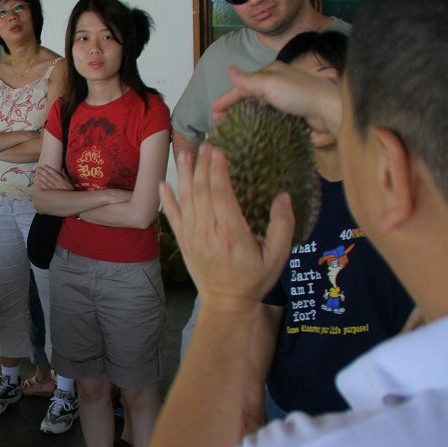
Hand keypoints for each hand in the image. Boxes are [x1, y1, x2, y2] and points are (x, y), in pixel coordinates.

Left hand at [34, 164, 75, 191]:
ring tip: (37, 173)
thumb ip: (65, 176)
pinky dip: (42, 184)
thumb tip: (62, 169)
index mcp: (63, 181)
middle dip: (43, 171)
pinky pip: (46, 188)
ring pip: (47, 181)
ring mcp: (55, 189)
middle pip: (49, 176)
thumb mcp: (70, 183)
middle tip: (38, 168)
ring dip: (41, 176)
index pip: (54, 173)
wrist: (71, 200)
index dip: (49, 169)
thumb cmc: (71, 191)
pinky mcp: (53, 194)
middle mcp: (58, 184)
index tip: (44, 165)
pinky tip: (38, 180)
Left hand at [159, 144, 293, 312]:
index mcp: (231, 233)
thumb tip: (283, 196)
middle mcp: (208, 232)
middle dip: (201, 165)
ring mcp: (192, 236)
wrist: (226, 302)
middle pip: (201, 191)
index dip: (218, 170)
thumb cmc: (254, 278)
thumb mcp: (278, 256)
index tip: (218, 150)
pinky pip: (172, 216)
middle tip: (204, 143)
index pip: (221, 194)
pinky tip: (164, 183)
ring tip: (184, 152)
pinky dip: (167, 199)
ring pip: (186, 199)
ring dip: (184, 174)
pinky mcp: (183, 242)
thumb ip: (282, 226)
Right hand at [211, 63, 342, 136]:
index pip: (243, 85)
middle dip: (232, 106)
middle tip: (218, 121)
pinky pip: (269, 115)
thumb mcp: (270, 84)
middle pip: (249, 94)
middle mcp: (278, 82)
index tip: (213, 111)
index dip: (226, 97)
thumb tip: (229, 69)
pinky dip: (258, 120)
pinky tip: (253, 129)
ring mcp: (285, 97)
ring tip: (232, 126)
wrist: (328, 110)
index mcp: (271, 72)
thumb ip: (248, 80)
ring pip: (258, 105)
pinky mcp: (292, 111)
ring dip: (244, 114)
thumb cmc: (299, 94)